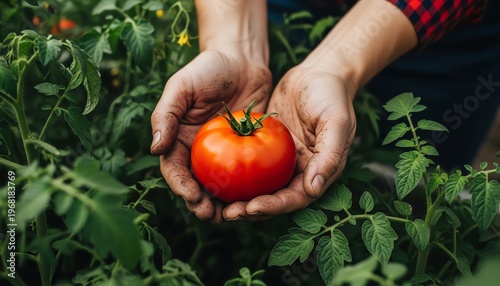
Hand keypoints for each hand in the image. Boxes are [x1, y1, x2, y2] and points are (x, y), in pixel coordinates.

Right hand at [150, 50, 271, 222]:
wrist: (243, 60)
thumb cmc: (208, 69)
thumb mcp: (181, 86)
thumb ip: (165, 114)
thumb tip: (155, 148)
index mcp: (179, 139)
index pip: (175, 169)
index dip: (180, 186)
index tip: (191, 197)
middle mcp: (198, 151)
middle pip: (196, 184)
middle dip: (200, 204)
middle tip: (211, 215)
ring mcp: (223, 154)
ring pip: (220, 186)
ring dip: (223, 204)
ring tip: (231, 215)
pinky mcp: (246, 151)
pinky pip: (245, 174)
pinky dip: (247, 189)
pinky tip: (254, 199)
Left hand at [222, 65, 356, 220]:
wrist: (318, 71)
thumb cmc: (331, 95)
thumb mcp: (336, 122)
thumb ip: (329, 156)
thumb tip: (313, 189)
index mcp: (318, 171)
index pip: (294, 198)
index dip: (273, 207)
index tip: (250, 208)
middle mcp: (299, 171)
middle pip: (274, 198)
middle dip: (251, 209)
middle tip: (228, 213)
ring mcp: (282, 160)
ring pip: (259, 186)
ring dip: (241, 197)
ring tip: (217, 201)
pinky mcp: (268, 146)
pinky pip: (250, 162)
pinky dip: (236, 171)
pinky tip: (215, 174)